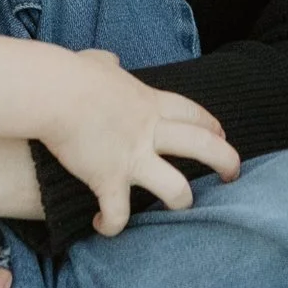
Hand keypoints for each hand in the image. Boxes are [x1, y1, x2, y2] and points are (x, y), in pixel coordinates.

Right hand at [30, 48, 239, 234]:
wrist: (54, 91)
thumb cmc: (72, 74)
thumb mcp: (98, 62)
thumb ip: (109, 65)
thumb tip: (109, 62)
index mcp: (149, 102)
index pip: (192, 114)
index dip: (211, 125)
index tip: (221, 134)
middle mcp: (149, 131)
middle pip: (203, 146)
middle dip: (226, 161)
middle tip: (234, 174)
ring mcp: (133, 157)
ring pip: (176, 188)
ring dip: (181, 200)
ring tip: (179, 207)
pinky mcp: (108, 179)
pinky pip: (118, 212)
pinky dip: (111, 224)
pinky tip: (104, 225)